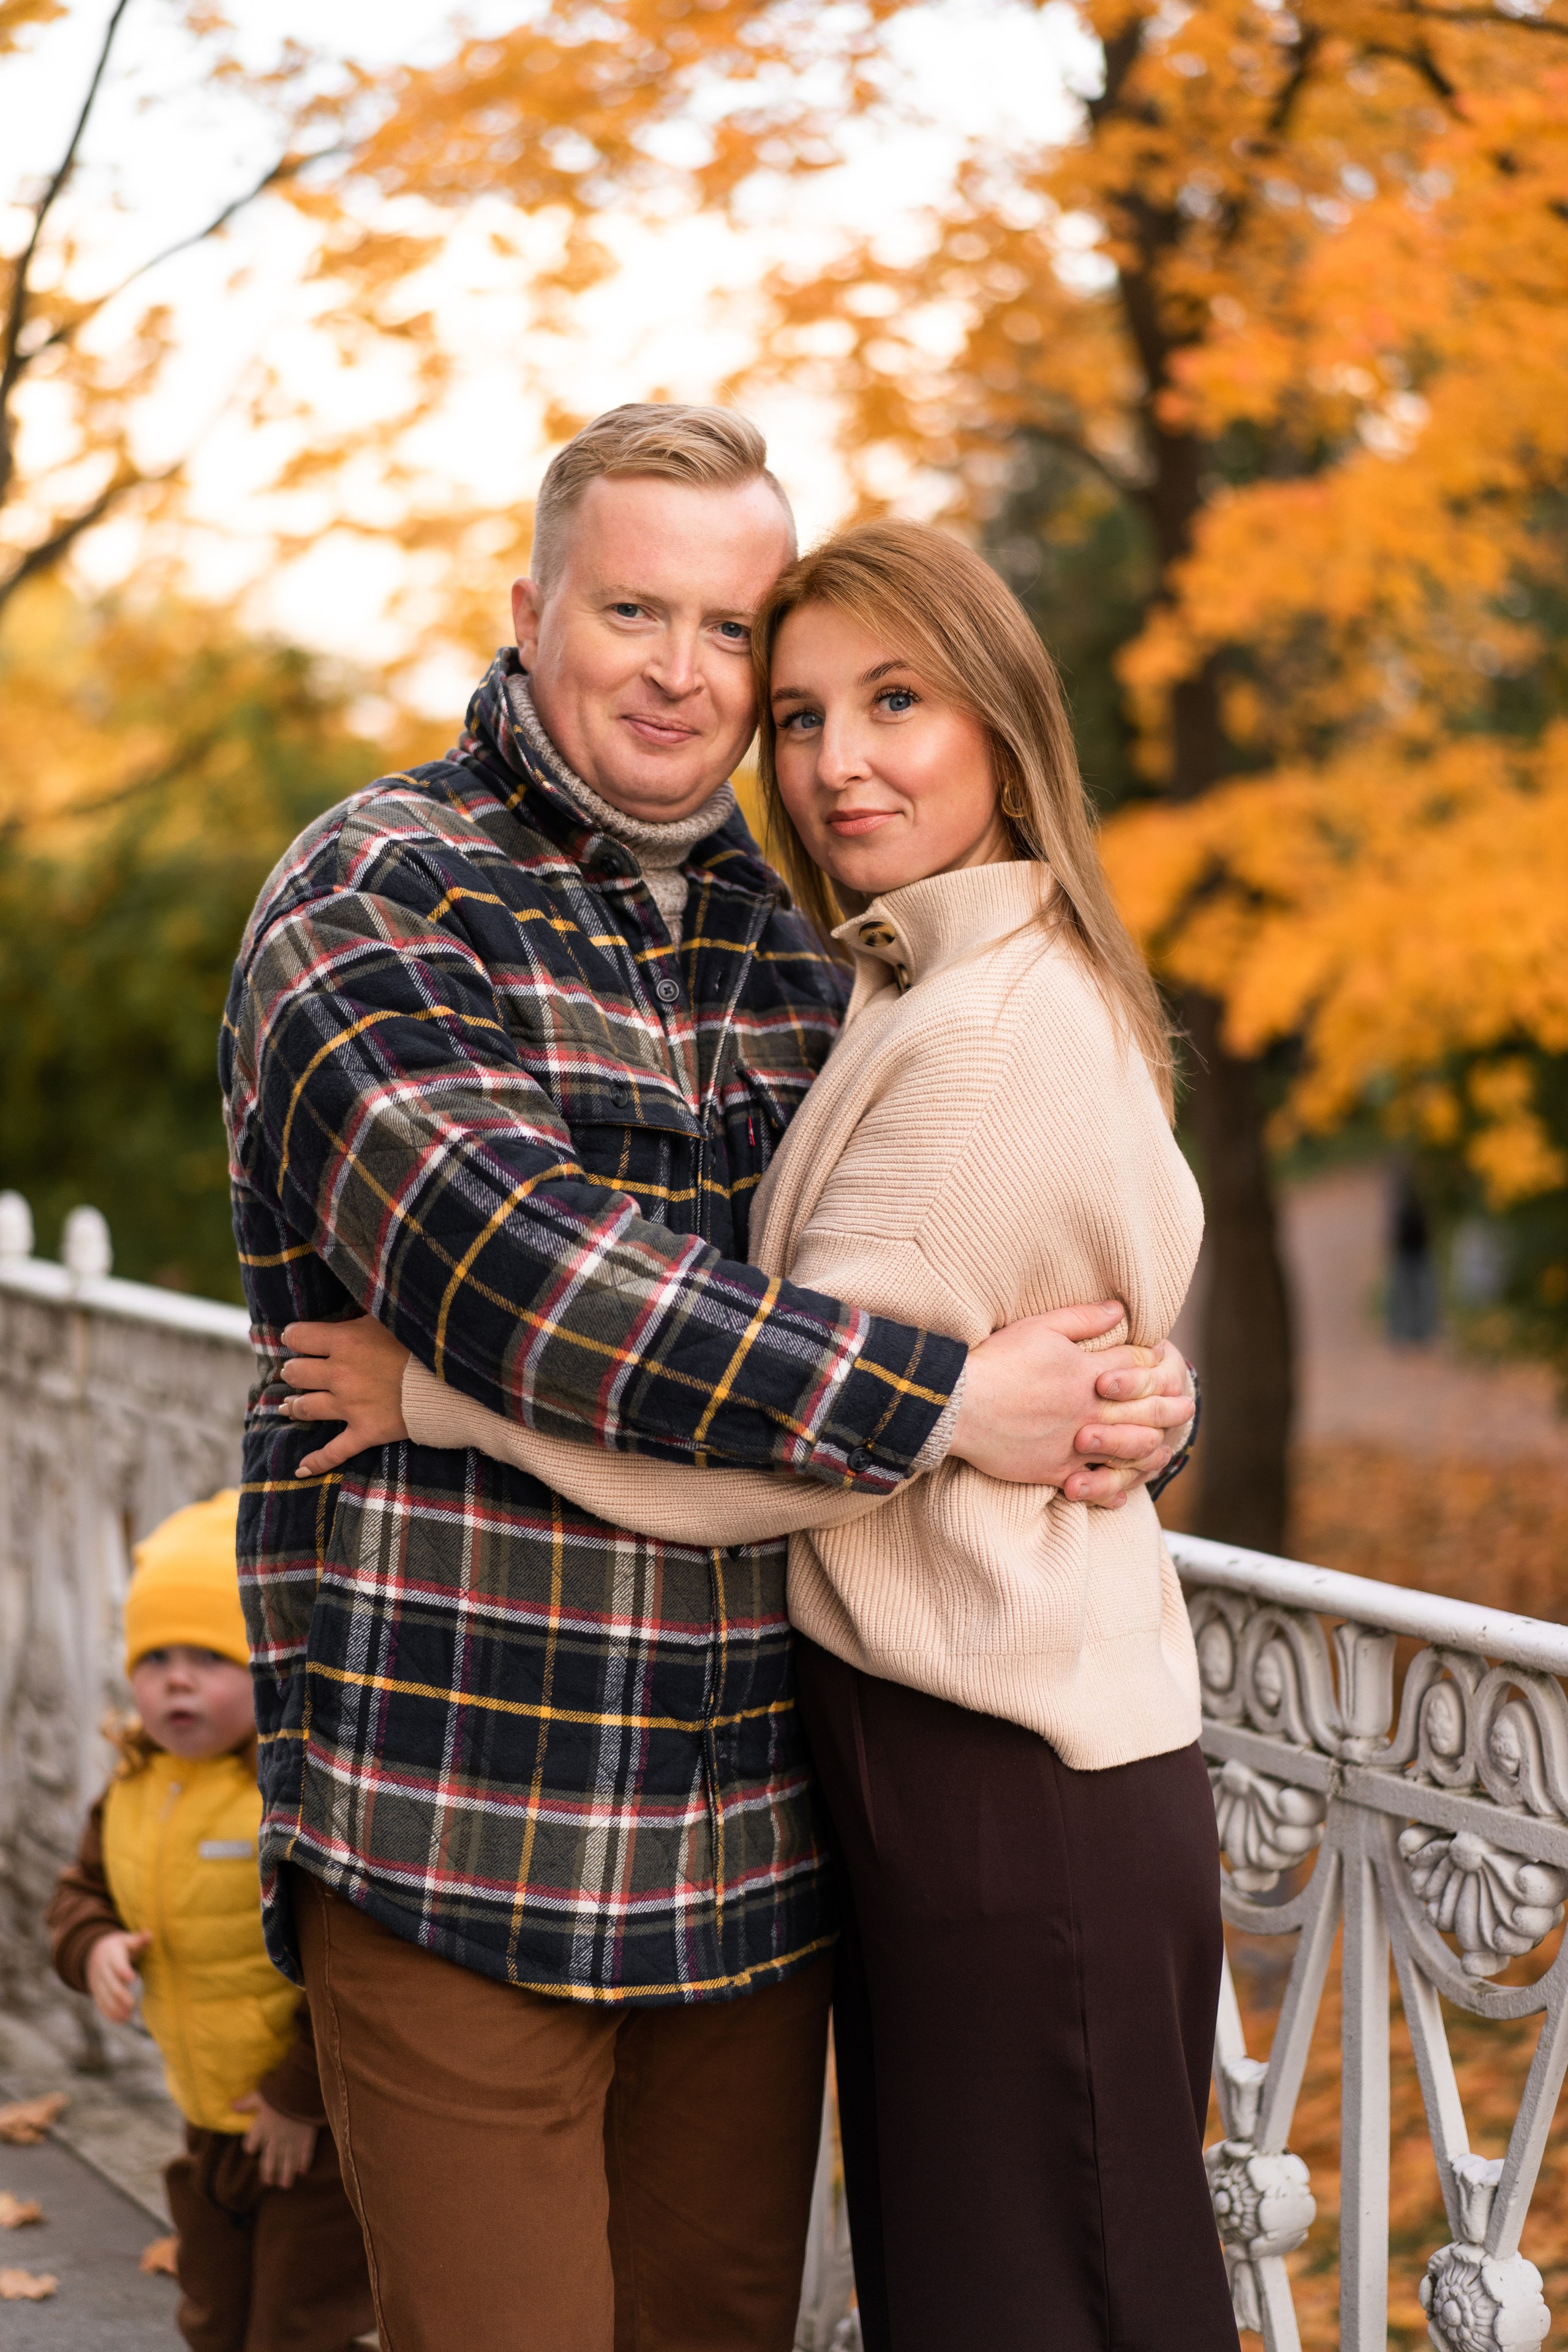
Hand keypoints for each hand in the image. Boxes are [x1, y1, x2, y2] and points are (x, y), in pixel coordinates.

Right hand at [85, 1930, 149, 2023]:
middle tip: (131, 2004)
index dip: (123, 1970)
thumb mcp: (127, 1940)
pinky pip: (100, 2003)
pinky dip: (109, 2012)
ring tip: (127, 2017)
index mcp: (111, 1954)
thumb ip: (139, 1940)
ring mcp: (97, 1982)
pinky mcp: (96, 1992)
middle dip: (120, 1994)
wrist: (95, 1952)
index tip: (132, 1978)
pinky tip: (120, 2020)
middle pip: (110, 1983)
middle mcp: (102, 1969)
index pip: (117, 1963)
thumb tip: (149, 1934)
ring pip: (104, 1996)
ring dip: (114, 2007)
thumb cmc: (119, 1946)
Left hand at [231, 2092, 316, 2188]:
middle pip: (269, 2160)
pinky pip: (305, 2154)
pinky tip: (303, 2171)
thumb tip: (231, 2106)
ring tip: (285, 2185)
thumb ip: (246, 2103)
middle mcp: (274, 2139)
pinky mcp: (306, 2139)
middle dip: (268, 2172)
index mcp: (261, 2129)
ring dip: (286, 2174)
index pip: (250, 2144)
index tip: (251, 2150)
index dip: (250, 2147)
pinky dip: (304, 2163)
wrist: (302, 2091)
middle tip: (268, 2182)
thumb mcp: (259, 2095)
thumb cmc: (279, 2091)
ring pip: (287, 2162)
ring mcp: (291, 2141)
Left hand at [279, 1316, 412, 1476]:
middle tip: (294, 1371)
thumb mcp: (388, 1318)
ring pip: (306, 1408)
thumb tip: (346, 1307)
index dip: (293, 1336)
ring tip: (287, 1406)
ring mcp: (350, 1406)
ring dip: (293, 1406)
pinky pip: (334, 1451)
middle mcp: (339, 1374)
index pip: (299, 1336)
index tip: (294, 1337)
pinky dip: (316, 1461)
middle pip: (296, 1373)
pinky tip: (301, 1468)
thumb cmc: (422, 1343)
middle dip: (292, 1371)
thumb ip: (362, 1316)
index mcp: (344, 1342)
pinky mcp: (365, 1431)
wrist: (451, 1381)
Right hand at [950, 1305, 1192, 1504]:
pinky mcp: (1054, 1470)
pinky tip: (1122, 1494)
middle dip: (1171, 1408)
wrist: (957, 1405)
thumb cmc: (996, 1361)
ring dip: (1151, 1450)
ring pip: (1127, 1451)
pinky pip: (1092, 1484)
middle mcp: (1089, 1410)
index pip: (1137, 1368)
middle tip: (1188, 1407)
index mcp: (1088, 1373)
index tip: (1165, 1362)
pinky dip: (1111, 1489)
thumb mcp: (1039, 1326)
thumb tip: (1121, 1309)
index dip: (1155, 1364)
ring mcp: (1073, 1443)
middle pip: (1144, 1410)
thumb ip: (1084, 1318)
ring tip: (1164, 1450)